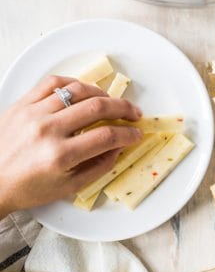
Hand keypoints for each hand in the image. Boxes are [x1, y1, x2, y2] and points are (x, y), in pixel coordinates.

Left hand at [0, 75, 142, 216]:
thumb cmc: (27, 188)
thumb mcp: (68, 187)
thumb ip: (98, 166)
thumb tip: (119, 147)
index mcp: (60, 156)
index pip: (107, 136)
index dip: (128, 133)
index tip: (137, 133)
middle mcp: (48, 131)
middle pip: (97, 107)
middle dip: (123, 108)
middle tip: (133, 113)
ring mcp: (33, 114)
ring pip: (77, 90)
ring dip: (101, 93)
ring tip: (110, 101)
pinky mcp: (21, 104)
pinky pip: (52, 83)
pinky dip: (72, 83)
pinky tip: (82, 91)